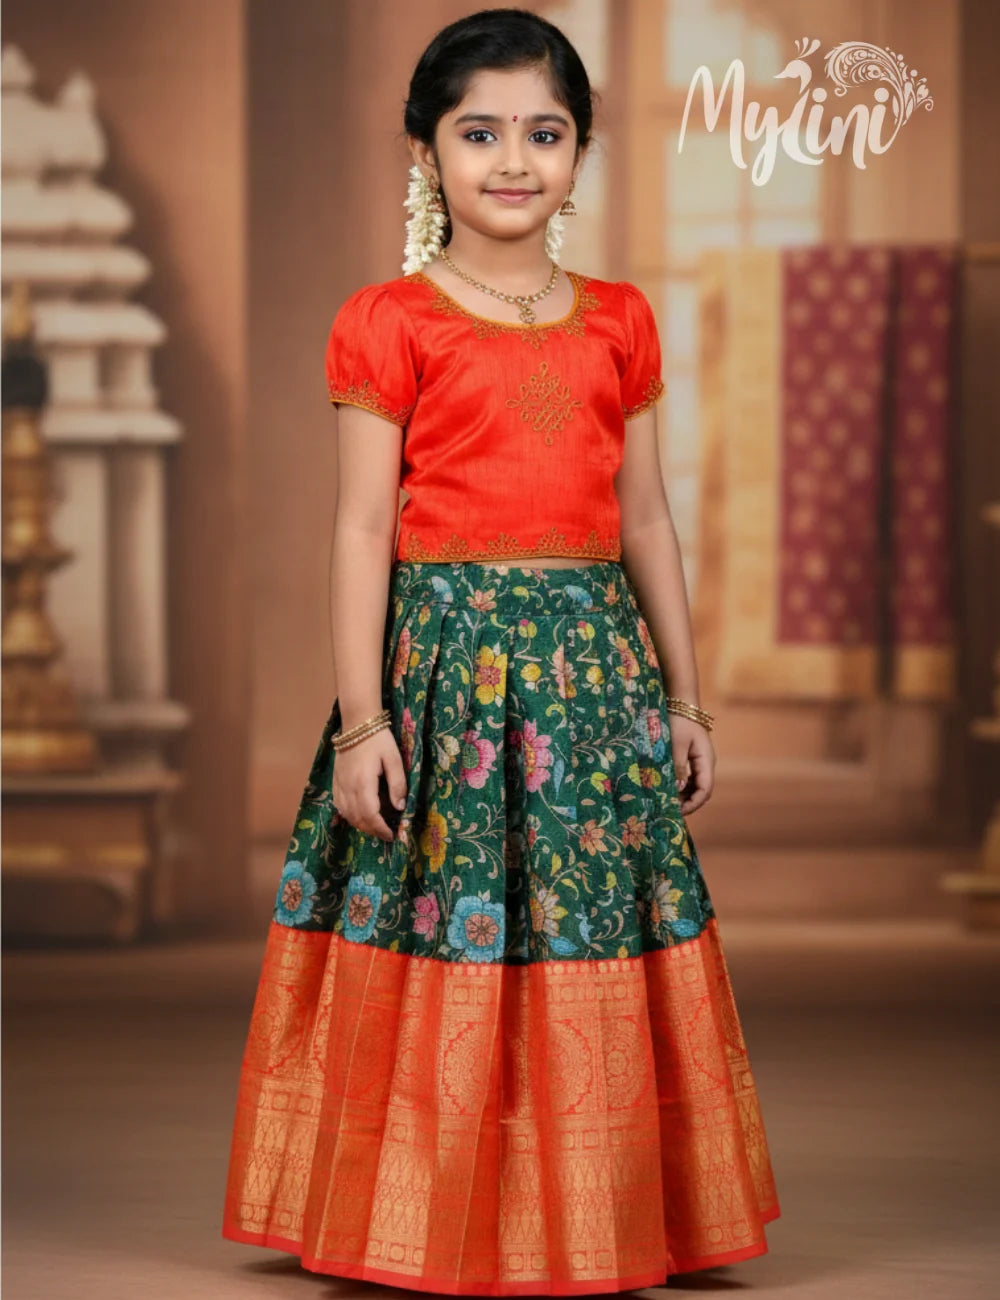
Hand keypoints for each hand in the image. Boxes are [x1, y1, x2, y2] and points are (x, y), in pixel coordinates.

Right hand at [332, 725, 407, 842]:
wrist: (357, 723)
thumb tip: (400, 807)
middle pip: (357, 819)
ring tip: (375, 827)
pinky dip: (349, 815)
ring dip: (361, 825)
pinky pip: (339, 805)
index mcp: (364, 783)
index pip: (370, 815)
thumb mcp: (394, 759)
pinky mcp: (336, 781)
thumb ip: (398, 784)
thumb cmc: (378, 739)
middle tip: (385, 834)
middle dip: (372, 830)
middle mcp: (348, 787)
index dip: (380, 829)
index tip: (391, 835)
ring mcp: (339, 785)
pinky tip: (359, 815)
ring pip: (347, 814)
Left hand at [668, 714, 714, 814]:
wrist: (680, 703)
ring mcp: (699, 762)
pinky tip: (667, 790)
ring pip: (694, 785)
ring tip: (666, 802)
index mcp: (706, 760)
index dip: (694, 803)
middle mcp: (705, 763)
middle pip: (701, 790)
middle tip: (668, 810)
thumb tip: (679, 788)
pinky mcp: (691, 759)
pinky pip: (689, 778)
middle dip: (687, 802)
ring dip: (683, 795)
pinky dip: (680, 786)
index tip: (678, 811)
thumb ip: (678, 766)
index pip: (705, 789)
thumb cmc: (678, 721)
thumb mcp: (676, 743)